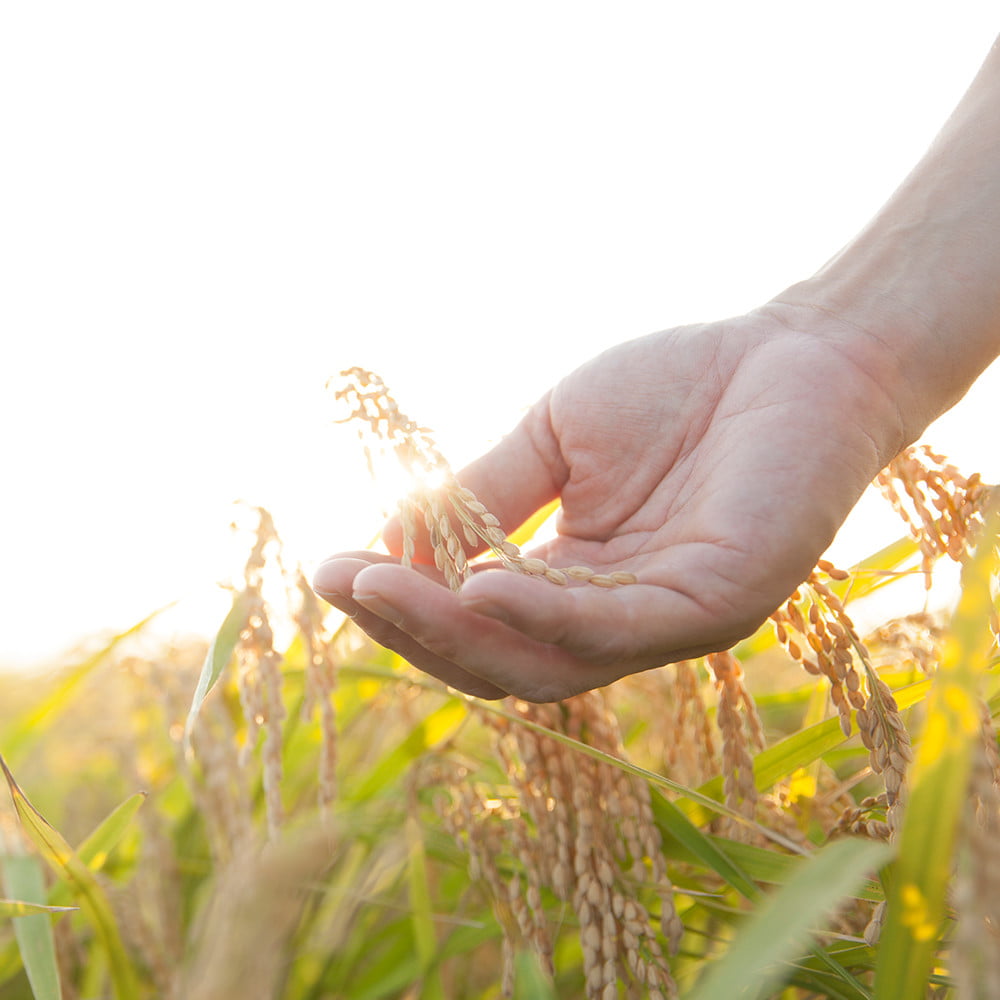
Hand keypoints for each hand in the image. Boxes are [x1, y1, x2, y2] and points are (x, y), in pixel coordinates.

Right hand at [313, 303, 906, 700]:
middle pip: (497, 659)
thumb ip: (484, 491)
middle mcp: (614, 618)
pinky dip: (544, 616)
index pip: (475, 619)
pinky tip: (484, 586)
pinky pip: (614, 631)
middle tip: (343, 582)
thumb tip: (389, 539)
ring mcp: (664, 622)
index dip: (402, 601)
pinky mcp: (716, 606)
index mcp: (573, 581)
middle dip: (413, 626)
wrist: (791, 350)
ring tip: (384, 587)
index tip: (331, 566)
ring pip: (544, 663)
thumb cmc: (677, 387)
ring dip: (458, 630)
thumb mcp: (555, 438)